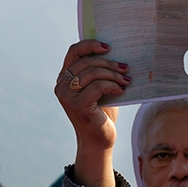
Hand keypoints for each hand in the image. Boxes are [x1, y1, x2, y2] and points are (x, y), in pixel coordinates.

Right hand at [55, 40, 128, 186]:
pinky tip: (121, 90)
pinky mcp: (77, 105)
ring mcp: (67, 96)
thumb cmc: (102, 114)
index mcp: (64, 78)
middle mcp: (61, 85)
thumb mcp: (99, 89)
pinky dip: (112, 85)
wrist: (100, 141)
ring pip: (92, 73)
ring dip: (113, 75)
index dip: (90, 45)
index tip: (108, 47)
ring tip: (126, 81)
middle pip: (85, 61)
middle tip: (126, 68)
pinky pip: (97, 86)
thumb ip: (98, 74)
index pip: (73, 52)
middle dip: (109, 63)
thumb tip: (115, 54)